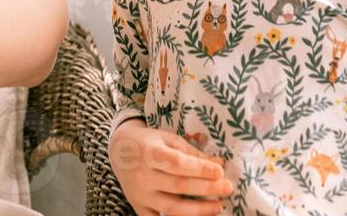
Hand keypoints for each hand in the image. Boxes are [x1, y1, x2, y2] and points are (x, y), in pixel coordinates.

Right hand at [109, 119, 233, 215]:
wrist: (118, 150)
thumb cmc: (148, 142)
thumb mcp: (167, 139)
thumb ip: (192, 153)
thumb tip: (219, 165)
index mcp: (149, 152)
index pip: (178, 164)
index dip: (200, 169)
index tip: (220, 171)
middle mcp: (143, 175)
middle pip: (179, 186)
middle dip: (207, 189)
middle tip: (228, 188)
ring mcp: (140, 194)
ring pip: (172, 208)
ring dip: (199, 210)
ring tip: (218, 207)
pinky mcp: (138, 206)